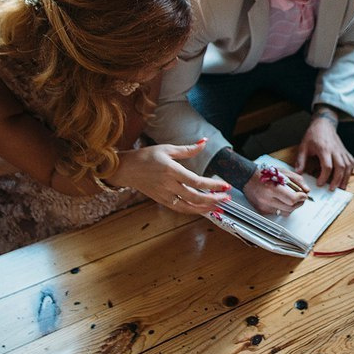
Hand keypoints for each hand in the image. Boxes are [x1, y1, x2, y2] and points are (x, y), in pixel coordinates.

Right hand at [109, 139, 231, 213]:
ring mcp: (165, 195)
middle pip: (195, 197)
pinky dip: (193, 210)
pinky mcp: (162, 201)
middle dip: (213, 199)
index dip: (213, 186)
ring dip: (206, 208)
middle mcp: (168, 185)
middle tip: (227, 198)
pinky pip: (180, 208)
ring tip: (219, 206)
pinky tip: (203, 208)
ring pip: (188, 207)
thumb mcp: (167, 149)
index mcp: (171, 170)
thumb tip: (204, 142)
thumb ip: (188, 149)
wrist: (125, 169)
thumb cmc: (146, 157)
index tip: (226, 186)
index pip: (197, 181)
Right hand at [242, 167, 307, 215]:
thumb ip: (297, 180)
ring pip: (284, 213)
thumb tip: (306, 190)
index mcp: (272, 188)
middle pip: (290, 208)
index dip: (300, 198)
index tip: (304, 195)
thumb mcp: (282, 172)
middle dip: (299, 203)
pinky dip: (281, 208)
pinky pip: (277, 213)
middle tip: (301, 198)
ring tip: (291, 200)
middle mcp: (267, 199)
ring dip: (291, 207)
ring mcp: (263, 207)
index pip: (291, 199)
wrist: (247, 177)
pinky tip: (280, 201)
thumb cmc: (264, 174)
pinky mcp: (261, 211)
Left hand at [295, 107, 353, 189]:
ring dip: (345, 178)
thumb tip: (298, 173)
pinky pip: (351, 163)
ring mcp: (342, 151)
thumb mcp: (303, 146)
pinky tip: (345, 178)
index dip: (324, 177)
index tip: (319, 184)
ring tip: (340, 187)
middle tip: (332, 189)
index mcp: (324, 149)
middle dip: (337, 180)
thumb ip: (301, 160)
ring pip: (348, 166)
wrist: (324, 124)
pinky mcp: (346, 152)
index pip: (327, 166)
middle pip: (340, 167)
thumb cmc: (313, 135)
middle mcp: (335, 150)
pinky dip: (350, 172)